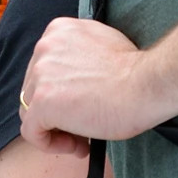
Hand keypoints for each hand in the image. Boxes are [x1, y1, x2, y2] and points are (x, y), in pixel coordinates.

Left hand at [18, 16, 150, 154]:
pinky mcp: (42, 101)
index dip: (60, 92)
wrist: (146, 84)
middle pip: (34, 89)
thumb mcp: (101, 45)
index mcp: (58, 30)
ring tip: (82, 141)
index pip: (44, 68)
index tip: (80, 107)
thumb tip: (72, 84)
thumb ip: (79, 57)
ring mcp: (40, 74)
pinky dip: (49, 144)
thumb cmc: (135, 71)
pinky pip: (31, 131)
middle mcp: (44, 47)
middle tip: (83, 128)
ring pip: (30, 111)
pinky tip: (76, 147)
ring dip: (55, 129)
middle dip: (57, 112)